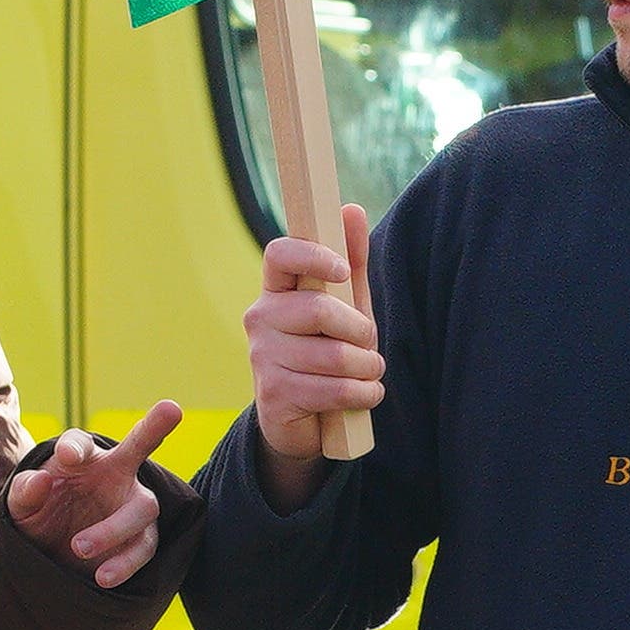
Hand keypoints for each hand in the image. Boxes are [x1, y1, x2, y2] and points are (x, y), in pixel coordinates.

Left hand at [8, 400, 186, 585]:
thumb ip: (27, 491)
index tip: (66, 456)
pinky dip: (124, 563)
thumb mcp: (21, 506)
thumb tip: (42, 480)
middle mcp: (113, 473)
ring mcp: (130, 504)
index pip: (80, 442)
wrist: (52, 554)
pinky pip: (144, 547)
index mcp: (80, 458)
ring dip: (114, 529)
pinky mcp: (139, 539)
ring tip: (79, 548)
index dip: (74, 447)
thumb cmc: (39, 516)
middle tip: (159, 420)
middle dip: (153, 430)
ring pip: (143, 508)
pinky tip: (102, 577)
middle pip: (139, 448)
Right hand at [239, 221, 378, 491]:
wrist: (304, 420)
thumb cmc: (327, 352)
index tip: (342, 271)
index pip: (280, 254)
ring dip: (368, 369)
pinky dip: (363, 394)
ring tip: (369, 374)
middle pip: (320, 310)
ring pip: (333, 355)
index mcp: (276, 289)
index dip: (313, 256)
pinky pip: (334, 390)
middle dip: (360, 332)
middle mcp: (260, 318)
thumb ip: (351, 260)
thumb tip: (352, 209)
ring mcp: (262, 357)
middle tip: (368, 346)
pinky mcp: (274, 395)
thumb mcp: (345, 306)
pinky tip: (365, 394)